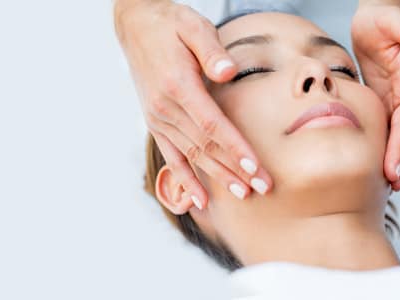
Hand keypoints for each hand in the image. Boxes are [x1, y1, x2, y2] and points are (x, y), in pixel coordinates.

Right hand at [114, 0, 272, 209]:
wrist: (136, 24)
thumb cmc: (172, 24)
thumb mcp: (194, 26)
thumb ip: (212, 49)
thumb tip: (228, 71)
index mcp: (178, 85)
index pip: (211, 124)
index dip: (234, 147)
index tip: (254, 167)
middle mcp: (165, 107)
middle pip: (206, 146)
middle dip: (235, 169)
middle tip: (262, 188)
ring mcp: (158, 118)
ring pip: (192, 155)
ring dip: (218, 177)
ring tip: (243, 194)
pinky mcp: (155, 123)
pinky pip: (172, 157)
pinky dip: (186, 180)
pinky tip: (201, 200)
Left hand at [351, 4, 399, 190]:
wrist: (374, 19)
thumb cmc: (384, 18)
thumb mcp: (393, 22)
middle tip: (395, 180)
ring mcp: (398, 99)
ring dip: (399, 160)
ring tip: (395, 186)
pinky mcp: (385, 103)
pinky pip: (387, 131)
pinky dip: (387, 150)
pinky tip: (382, 170)